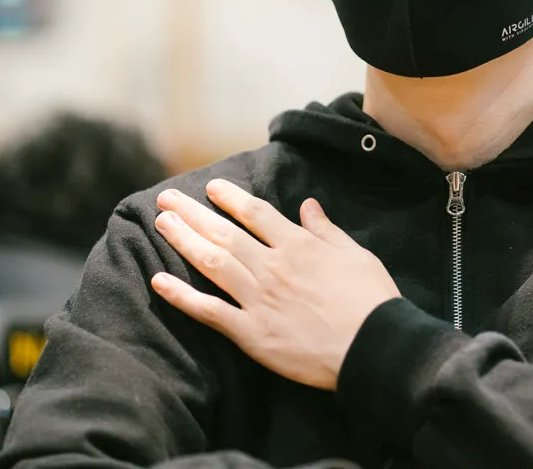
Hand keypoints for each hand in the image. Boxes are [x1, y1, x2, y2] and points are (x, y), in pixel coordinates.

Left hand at [150, 179, 399, 389]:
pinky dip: (182, 296)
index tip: (212, 187)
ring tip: (162, 224)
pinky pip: (209, 311)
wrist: (373, 346)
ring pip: (212, 263)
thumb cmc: (371, 300)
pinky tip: (159, 281)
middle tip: (167, 199)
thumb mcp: (356, 254)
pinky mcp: (252, 333)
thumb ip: (326, 230)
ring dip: (183, 241)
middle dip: (193, 213)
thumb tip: (308, 204)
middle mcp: (272, 267)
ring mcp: (259, 299)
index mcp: (298, 246)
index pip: (256, 213)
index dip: (231, 198)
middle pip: (225, 233)